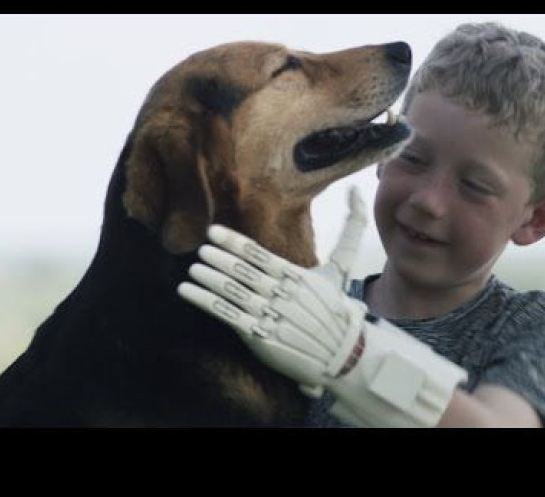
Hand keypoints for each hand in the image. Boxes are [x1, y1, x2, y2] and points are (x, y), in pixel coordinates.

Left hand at [178, 187, 368, 396]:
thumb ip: (350, 230)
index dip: (233, 242)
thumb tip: (356, 191)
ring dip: (208, 279)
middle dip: (218, 259)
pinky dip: (205, 302)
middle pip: (242, 271)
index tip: (213, 232)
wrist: (344, 353)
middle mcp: (281, 293)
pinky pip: (227, 315)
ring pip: (232, 291)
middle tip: (199, 249)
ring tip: (192, 270)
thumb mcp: (343, 268)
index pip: (259, 254)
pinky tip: (188, 292)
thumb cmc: (338, 309)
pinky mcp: (260, 336)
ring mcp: (270, 315)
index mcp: (296, 275)